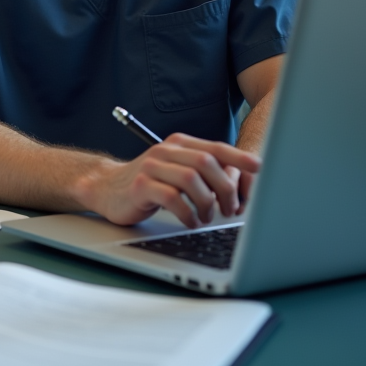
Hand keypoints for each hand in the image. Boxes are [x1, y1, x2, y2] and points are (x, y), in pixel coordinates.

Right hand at [84, 134, 260, 228]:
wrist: (106, 188)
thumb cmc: (148, 183)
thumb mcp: (176, 170)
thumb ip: (202, 171)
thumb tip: (240, 183)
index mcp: (179, 144)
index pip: (215, 147)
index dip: (239, 158)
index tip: (260, 169)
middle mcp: (166, 151)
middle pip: (206, 163)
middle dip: (225, 188)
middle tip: (229, 209)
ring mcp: (152, 167)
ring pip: (191, 179)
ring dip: (206, 203)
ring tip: (207, 217)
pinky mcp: (140, 186)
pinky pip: (172, 198)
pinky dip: (187, 213)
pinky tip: (190, 222)